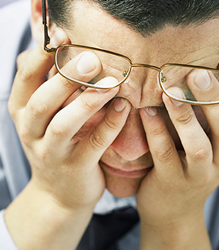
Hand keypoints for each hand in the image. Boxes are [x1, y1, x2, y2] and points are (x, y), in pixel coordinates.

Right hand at [8, 39, 130, 210]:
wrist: (58, 193)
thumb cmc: (55, 145)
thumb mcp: (43, 117)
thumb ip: (50, 87)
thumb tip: (55, 49)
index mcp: (22, 112)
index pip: (25, 76)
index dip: (43, 55)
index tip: (64, 35)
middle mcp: (31, 131)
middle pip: (43, 100)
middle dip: (67, 78)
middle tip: (92, 59)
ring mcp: (51, 152)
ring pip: (64, 124)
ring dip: (88, 101)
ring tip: (112, 83)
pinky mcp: (75, 168)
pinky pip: (94, 144)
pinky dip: (110, 124)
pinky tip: (124, 107)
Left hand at [137, 56, 218, 247]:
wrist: (173, 208)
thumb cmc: (189, 164)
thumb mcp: (207, 141)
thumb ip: (210, 113)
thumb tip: (213, 73)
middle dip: (214, 98)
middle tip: (197, 73)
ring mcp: (199, 175)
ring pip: (198, 145)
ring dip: (185, 116)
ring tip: (169, 91)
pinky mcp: (172, 182)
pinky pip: (165, 155)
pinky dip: (156, 132)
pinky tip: (146, 111)